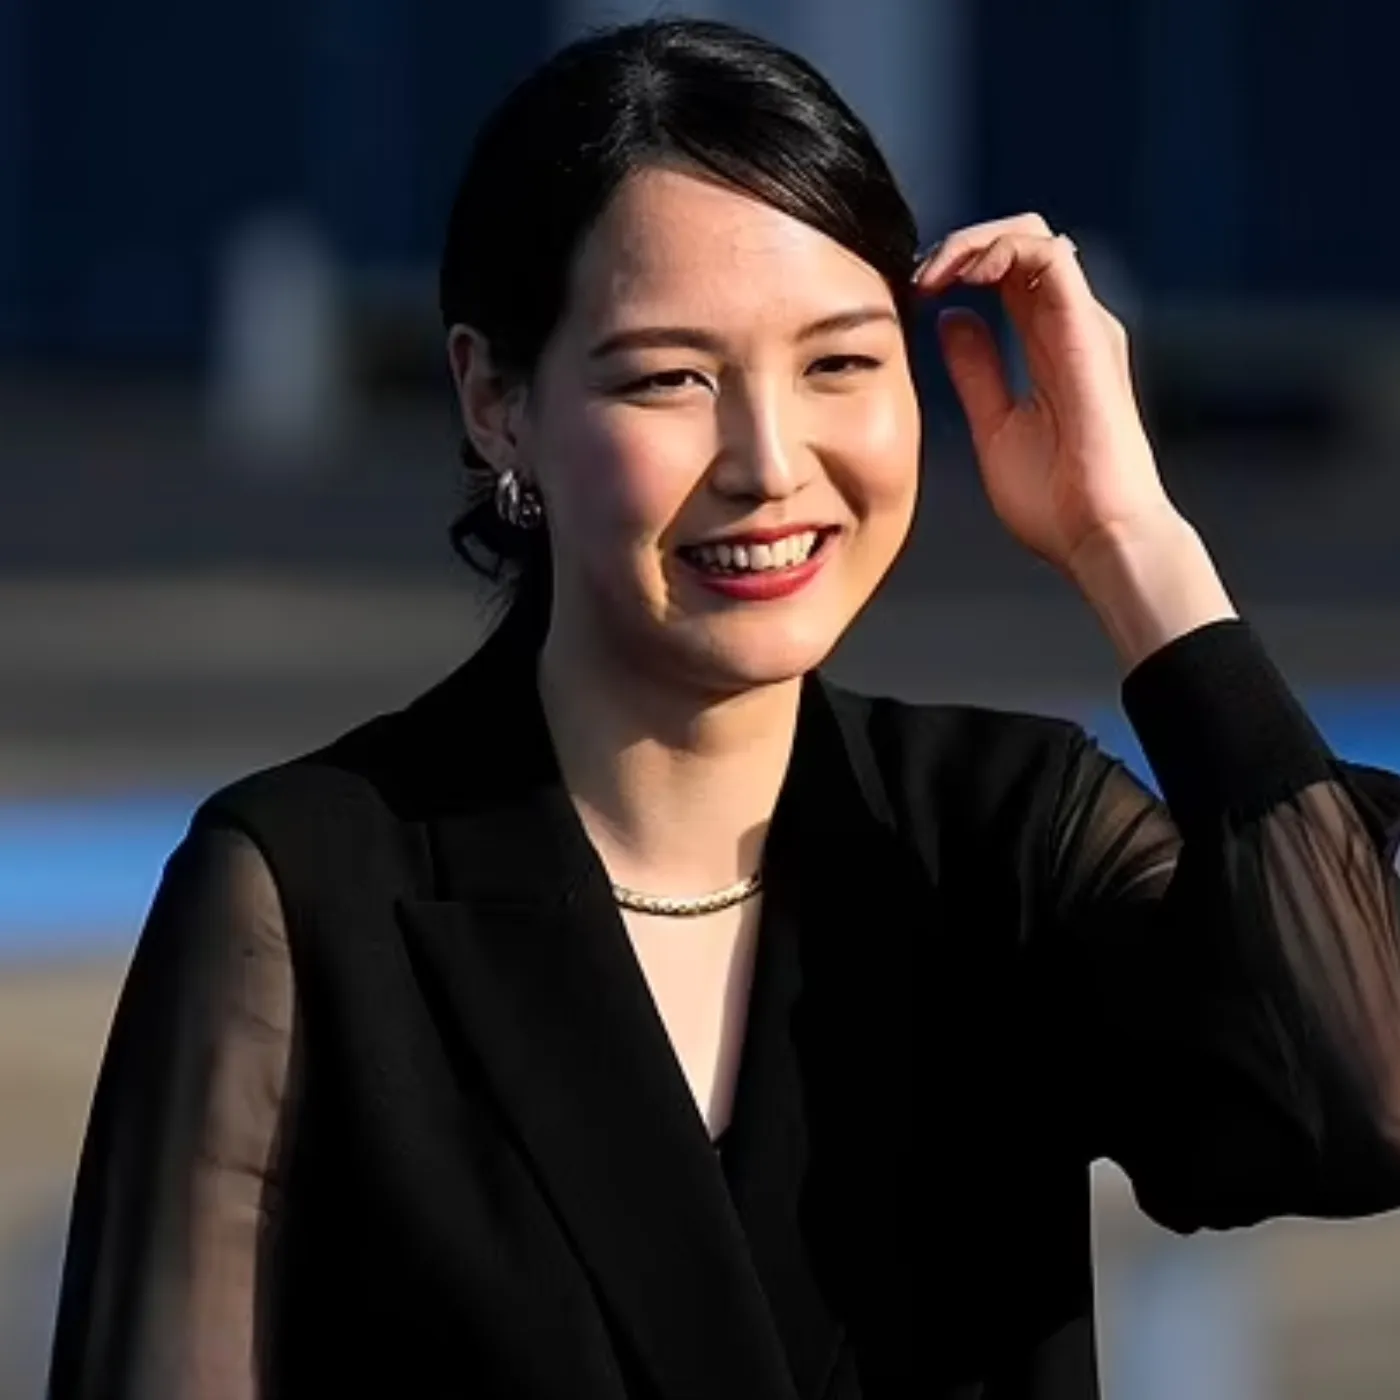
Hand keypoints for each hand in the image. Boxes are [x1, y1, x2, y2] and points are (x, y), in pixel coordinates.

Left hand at [913, 212, 1179, 581]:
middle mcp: (1070, 324)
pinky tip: (959, 278)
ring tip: (930, 275)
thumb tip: (950, 321)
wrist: (1099, 536)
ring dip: (971, 243)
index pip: (1006, 274)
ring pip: (1030, 237)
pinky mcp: (1087, 328)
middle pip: (1017, 244)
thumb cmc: (1056, 503)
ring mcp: (1083, 322)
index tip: (911, 296)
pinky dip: (997, 250)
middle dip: (958, 247)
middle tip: (915, 280)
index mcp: (1049, 346)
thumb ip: (976, 371)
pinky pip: (1046, 256)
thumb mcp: (994, 425)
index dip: (956, 268)